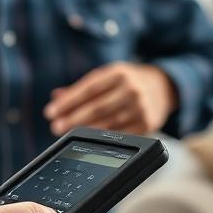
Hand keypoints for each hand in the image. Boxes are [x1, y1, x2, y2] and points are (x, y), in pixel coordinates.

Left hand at [44, 62, 176, 135]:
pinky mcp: (148, 124)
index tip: (50, 112)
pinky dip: (102, 137)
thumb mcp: (106, 76)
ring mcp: (141, 108)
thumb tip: (56, 98)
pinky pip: (120, 134)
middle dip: (72, 118)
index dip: (67, 102)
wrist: (163, 86)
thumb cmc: (125, 81)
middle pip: (96, 108)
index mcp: (118, 73)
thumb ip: (80, 87)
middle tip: (55, 126)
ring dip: (84, 130)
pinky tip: (88, 138)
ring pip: (107, 123)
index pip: (88, 89)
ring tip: (66, 132)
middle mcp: (131, 89)